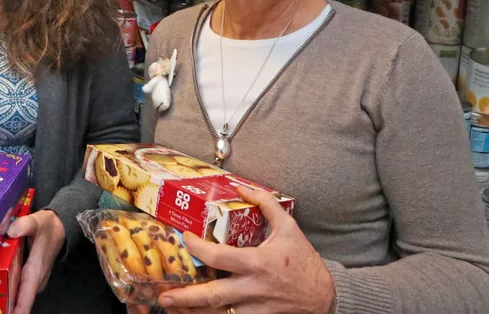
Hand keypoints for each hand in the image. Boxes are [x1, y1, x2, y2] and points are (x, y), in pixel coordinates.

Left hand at [6, 209, 64, 313]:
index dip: (17, 310)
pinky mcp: (29, 278)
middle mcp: (34, 280)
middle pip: (18, 301)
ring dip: (4, 300)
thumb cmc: (48, 227)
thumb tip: (10, 231)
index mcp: (35, 271)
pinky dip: (6, 290)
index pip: (26, 298)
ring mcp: (32, 280)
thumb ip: (24, 225)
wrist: (60, 228)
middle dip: (4, 307)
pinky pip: (17, 289)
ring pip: (17, 296)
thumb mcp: (37, 221)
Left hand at [158, 186, 334, 313]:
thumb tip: (241, 187)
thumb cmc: (304, 261)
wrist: (325, 295)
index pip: (219, 257)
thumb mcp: (289, 227)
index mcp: (257, 262)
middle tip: (164, 296)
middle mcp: (253, 287)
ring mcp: (255, 307)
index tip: (185, 239)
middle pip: (214, 295)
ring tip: (172, 308)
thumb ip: (265, 204)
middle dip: (187, 297)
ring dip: (194, 313)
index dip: (197, 249)